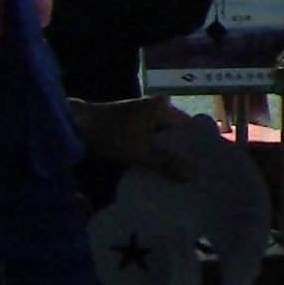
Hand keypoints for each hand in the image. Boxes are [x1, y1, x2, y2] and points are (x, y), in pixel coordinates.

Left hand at [77, 94, 192, 180]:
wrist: (78, 126)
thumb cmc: (113, 135)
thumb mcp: (141, 152)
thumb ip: (167, 164)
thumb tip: (192, 176)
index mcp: (164, 108)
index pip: (189, 128)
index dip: (196, 148)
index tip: (205, 166)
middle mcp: (158, 108)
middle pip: (177, 133)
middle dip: (182, 153)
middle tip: (194, 175)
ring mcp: (146, 115)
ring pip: (165, 138)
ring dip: (169, 154)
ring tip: (181, 175)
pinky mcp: (136, 124)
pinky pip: (153, 139)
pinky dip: (156, 152)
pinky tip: (161, 168)